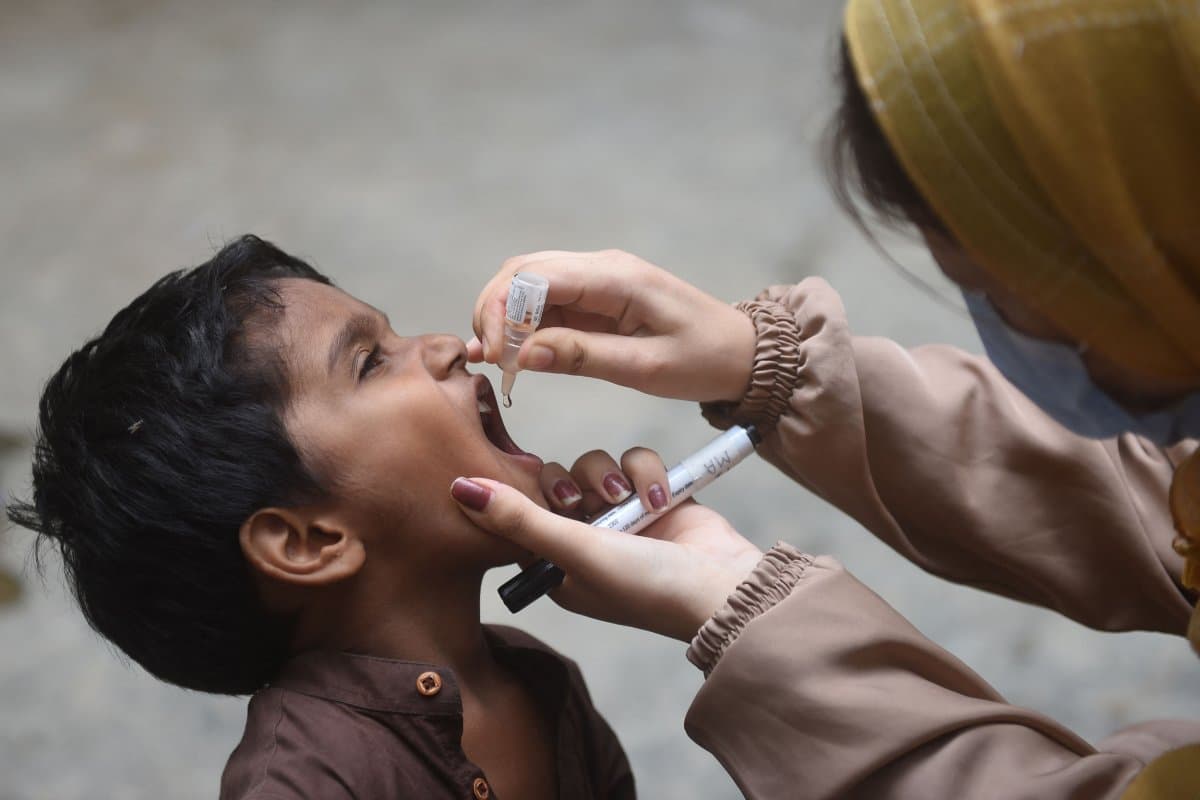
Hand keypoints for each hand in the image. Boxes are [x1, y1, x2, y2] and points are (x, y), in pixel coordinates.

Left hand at [452, 448, 762, 640]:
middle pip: (554, 482)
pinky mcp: (654, 497)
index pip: (517, 517)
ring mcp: (621, 518)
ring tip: (631, 501)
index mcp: (554, 567)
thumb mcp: (573, 551)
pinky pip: (634, 462)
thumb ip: (518, 518)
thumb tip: (457, 488)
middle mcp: (584, 541)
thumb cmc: (643, 585)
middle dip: (571, 484)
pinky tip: (661, 497)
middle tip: (583, 503)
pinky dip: (647, 473)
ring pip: (594, 466)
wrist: (722, 588)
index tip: (533, 494)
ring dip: (611, 476)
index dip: (520, 497)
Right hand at [469, 249, 756, 402]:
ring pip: (528, 283)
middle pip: (522, 271)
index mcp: (616, 278)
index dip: (503, 312)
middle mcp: (601, 267)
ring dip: (505, 317)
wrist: (742, 354)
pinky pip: (547, 301)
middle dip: (495, 310)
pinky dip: (524, 324)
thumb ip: (583, 357)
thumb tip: (524, 355)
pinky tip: (517, 355)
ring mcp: (597, 279)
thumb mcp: (645, 368)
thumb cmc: (703, 360)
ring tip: (496, 360)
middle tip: (487, 358)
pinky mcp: (596, 296)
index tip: (493, 355)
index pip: (536, 277)